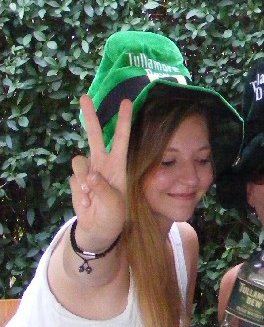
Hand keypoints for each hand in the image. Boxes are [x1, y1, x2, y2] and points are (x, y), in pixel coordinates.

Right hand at [69, 95, 131, 249]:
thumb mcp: (115, 204)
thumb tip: (89, 175)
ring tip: (91, 195)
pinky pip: (74, 179)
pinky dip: (78, 191)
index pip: (121, 138)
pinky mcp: (76, 180)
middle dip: (90, 115)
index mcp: (118, 164)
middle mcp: (103, 163)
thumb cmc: (114, 215)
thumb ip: (103, 189)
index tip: (127, 102)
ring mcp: (88, 170)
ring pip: (79, 161)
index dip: (124, 120)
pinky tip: (86, 200)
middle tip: (84, 97)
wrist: (99, 229)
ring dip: (83, 178)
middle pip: (94, 134)